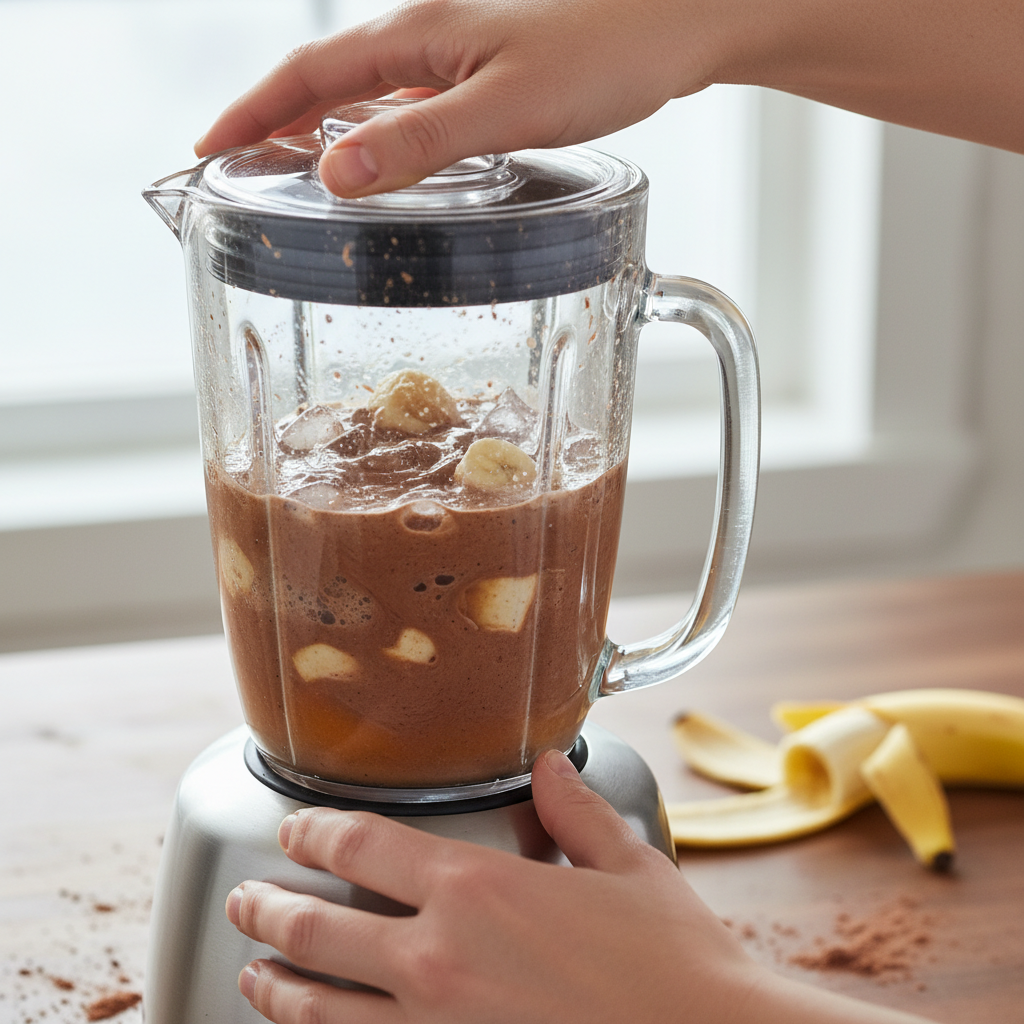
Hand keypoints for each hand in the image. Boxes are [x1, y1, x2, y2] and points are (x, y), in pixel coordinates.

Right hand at [194, 0, 716, 197]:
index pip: (307, 76)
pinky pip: (412, 108)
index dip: (252, 112)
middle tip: (238, 170)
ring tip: (293, 175)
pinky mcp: (487, 77)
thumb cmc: (604, 53)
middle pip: (327, 83)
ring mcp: (457, 57)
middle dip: (274, 122)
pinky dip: (380, 137)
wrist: (676, 26)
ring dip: (324, 132)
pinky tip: (388, 165)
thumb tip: (336, 175)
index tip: (208, 149)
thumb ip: (423, 142)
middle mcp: (428, 42)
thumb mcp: (507, 108)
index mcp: (418, 39)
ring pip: (368, 98)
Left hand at [225, 749, 936, 1023]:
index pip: (363, 845)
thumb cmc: (671, 964)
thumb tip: (550, 768)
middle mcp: (439, 958)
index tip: (294, 830)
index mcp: (477, 889)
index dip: (314, 832)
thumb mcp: (627, 867)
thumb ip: (576, 811)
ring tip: (253, 973)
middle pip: (321, 929)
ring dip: (279, 987)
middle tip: (247, 902)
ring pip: (323, 1010)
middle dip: (271, 911)